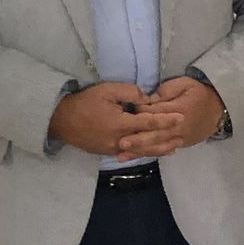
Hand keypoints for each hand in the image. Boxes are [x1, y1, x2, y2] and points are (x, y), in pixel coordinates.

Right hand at [48, 81, 181, 156]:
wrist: (60, 120)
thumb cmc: (84, 102)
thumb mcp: (107, 90)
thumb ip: (130, 93)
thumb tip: (147, 100)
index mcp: (120, 124)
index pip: (149, 123)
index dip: (166, 120)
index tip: (181, 117)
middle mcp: (118, 140)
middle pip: (148, 142)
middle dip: (167, 138)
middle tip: (183, 135)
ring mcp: (112, 149)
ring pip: (140, 151)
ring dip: (158, 149)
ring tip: (174, 147)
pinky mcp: (106, 153)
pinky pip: (129, 153)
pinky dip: (143, 152)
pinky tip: (152, 151)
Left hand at [115, 76, 225, 160]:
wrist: (220, 108)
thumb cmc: (199, 93)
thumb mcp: (185, 84)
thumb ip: (166, 90)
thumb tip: (150, 99)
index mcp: (177, 110)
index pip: (155, 113)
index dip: (139, 113)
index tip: (126, 111)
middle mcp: (178, 127)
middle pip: (154, 134)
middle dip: (137, 140)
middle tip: (120, 144)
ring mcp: (180, 138)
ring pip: (157, 146)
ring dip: (140, 151)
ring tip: (122, 156)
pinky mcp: (182, 143)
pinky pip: (165, 150)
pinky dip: (151, 154)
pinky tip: (138, 158)